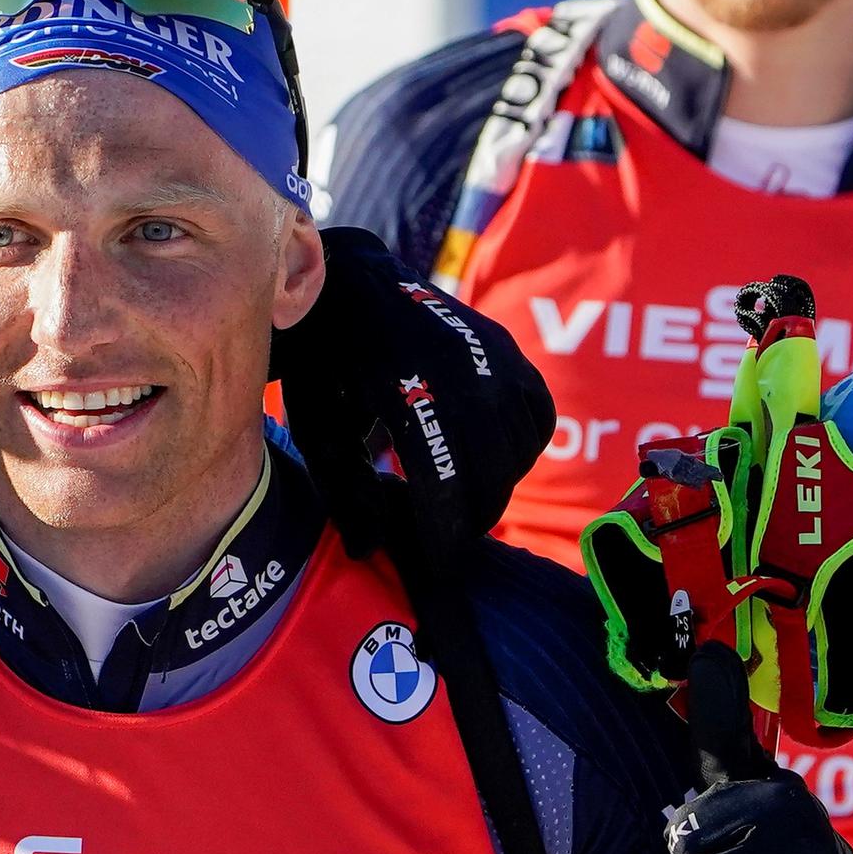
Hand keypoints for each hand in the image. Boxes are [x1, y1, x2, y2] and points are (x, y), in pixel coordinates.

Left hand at [274, 229, 553, 565]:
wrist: (351, 282)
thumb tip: (368, 551)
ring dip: (496, 488)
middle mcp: (459, 364)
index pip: (443, 478)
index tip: (441, 571)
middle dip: (473, 520)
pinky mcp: (509, 350)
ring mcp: (492, 353)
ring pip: (519, 450)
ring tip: (460, 504)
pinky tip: (486, 464)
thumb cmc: (325, 361)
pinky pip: (536, 419)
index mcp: (402, 383)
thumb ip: (342, 488)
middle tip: (448, 545)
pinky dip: (520, 452)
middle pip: (491, 471)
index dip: (446, 535)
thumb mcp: (316, 423)